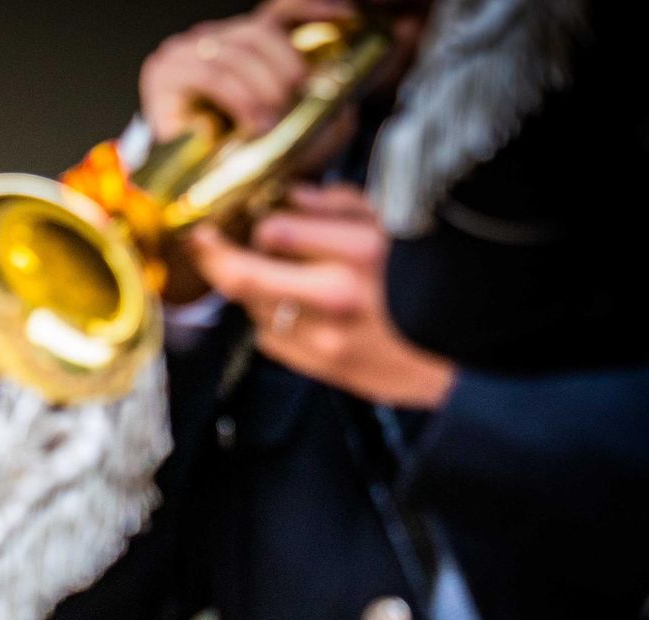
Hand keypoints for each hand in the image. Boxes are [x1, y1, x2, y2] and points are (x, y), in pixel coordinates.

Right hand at [139, 0, 353, 141]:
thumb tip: (345, 109)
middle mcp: (211, 40)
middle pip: (257, 32)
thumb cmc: (231, 159)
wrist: (183, 189)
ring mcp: (185, 52)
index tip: (347, 15)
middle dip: (285, 65)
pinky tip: (252, 122)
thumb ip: (314, 117)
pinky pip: (211, 75)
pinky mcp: (164, 74)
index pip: (277, 12)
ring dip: (261, 88)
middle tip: (297, 98)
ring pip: (236, 53)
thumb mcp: (282, 134)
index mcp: (239, 44)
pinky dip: (238, 98)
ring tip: (272, 121)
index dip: (310, 9)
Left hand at [188, 182, 453, 407]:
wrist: (471, 357)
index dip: (256, 221)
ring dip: (252, 288)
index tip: (245, 214)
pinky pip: (269, 341)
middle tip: (203, 241)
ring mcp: (325, 338)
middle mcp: (338, 296)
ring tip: (270, 273)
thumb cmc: (441, 285)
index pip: (276, 230)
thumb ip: (342, 207)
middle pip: (240, 276)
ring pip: (252, 308)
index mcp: (365, 251)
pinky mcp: (323, 368)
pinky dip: (270, 321)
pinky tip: (293, 310)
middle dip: (214, 255)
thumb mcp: (401, 228)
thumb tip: (290, 196)